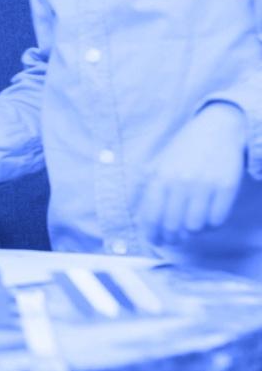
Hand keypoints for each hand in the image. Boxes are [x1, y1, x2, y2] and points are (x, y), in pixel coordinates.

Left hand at [139, 103, 246, 245]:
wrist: (217, 129)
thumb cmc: (184, 149)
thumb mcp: (158, 164)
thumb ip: (148, 188)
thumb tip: (143, 219)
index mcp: (159, 176)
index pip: (151, 217)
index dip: (152, 235)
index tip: (155, 242)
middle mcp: (180, 181)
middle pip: (172, 226)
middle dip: (172, 238)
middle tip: (174, 239)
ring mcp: (205, 184)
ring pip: (195, 227)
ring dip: (193, 231)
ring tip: (192, 222)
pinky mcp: (227, 187)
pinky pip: (217, 221)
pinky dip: (211, 224)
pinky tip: (207, 215)